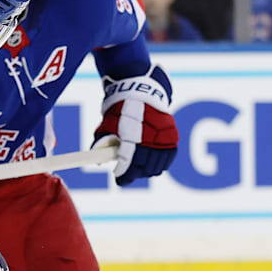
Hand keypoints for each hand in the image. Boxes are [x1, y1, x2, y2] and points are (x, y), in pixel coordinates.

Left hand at [93, 64, 176, 185]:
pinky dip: (161, 164)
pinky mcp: (172, 135)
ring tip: (140, 170)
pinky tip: (153, 165)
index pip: (129, 164)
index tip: (120, 180)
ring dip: (148, 171)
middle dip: (135, 174)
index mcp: (131, 136)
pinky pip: (168, 157)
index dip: (125, 175)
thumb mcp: (106, 124)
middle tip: (128, 175)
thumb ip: (101, 143)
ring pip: (157, 165)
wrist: (141, 90)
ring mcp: (163, 137)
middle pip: (144, 168)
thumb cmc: (119, 109)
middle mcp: (149, 138)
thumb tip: (99, 161)